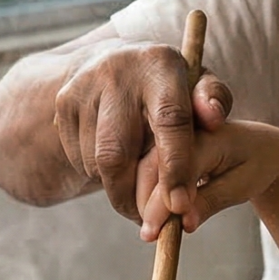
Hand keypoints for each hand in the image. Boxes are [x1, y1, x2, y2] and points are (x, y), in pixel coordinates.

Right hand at [53, 38, 232, 222]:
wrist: (117, 61)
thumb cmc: (171, 85)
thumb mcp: (199, 86)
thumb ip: (215, 101)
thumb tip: (214, 119)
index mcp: (159, 64)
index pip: (169, 121)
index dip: (175, 168)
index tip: (180, 206)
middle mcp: (117, 72)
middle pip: (117, 152)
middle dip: (131, 195)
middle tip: (146, 218)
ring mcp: (83, 88)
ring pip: (96, 162)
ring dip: (115, 185)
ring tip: (135, 186)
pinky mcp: (63, 104)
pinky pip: (79, 158)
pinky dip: (98, 174)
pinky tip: (115, 164)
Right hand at [132, 121, 278, 239]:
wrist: (260, 146)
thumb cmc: (256, 164)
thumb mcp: (241, 186)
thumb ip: (211, 201)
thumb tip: (184, 223)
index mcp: (208, 135)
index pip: (178, 169)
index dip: (164, 201)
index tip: (158, 230)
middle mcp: (184, 130)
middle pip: (151, 166)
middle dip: (146, 203)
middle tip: (149, 235)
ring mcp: (171, 135)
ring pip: (143, 167)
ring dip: (140, 199)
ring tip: (149, 229)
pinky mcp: (164, 145)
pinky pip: (146, 168)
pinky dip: (143, 192)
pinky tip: (149, 215)